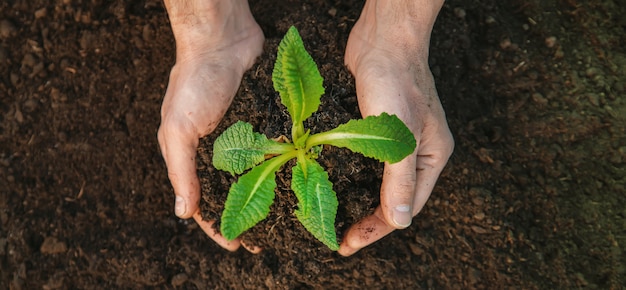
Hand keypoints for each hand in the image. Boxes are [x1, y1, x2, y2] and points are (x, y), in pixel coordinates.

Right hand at [158, 0, 263, 251]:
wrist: (222, 41)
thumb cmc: (194, 82)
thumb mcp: (178, 128)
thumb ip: (181, 170)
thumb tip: (183, 212)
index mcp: (193, 156)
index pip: (203, 201)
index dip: (217, 226)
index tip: (236, 246)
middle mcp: (219, 151)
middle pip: (233, 194)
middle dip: (247, 217)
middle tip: (267, 239)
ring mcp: (244, 138)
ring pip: (256, 177)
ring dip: (268, 197)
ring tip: (286, 219)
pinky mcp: (264, 122)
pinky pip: (275, 151)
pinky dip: (282, 168)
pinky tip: (296, 183)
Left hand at [339, 0, 452, 255]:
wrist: (382, 40)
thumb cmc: (396, 84)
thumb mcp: (399, 138)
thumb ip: (399, 182)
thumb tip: (400, 223)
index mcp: (431, 158)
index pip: (406, 207)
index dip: (377, 228)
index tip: (349, 243)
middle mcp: (416, 152)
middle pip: (392, 198)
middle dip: (367, 219)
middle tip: (340, 238)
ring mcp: (395, 140)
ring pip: (376, 181)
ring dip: (357, 200)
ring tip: (334, 218)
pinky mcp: (374, 128)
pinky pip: (363, 161)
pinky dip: (349, 176)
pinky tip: (331, 184)